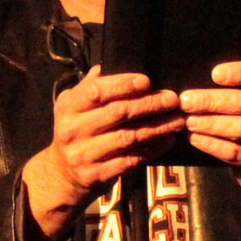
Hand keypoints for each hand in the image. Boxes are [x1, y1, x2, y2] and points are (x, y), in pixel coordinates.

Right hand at [22, 67, 185, 240]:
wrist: (62, 175)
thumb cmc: (75, 132)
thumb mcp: (72, 107)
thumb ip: (88, 87)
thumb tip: (103, 66)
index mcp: (67, 108)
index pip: (96, 91)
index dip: (122, 85)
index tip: (147, 81)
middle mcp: (72, 130)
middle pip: (117, 113)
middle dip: (149, 104)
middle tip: (172, 99)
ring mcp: (84, 154)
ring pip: (128, 137)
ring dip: (157, 127)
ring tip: (178, 120)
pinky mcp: (97, 174)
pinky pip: (131, 159)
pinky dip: (152, 149)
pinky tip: (168, 140)